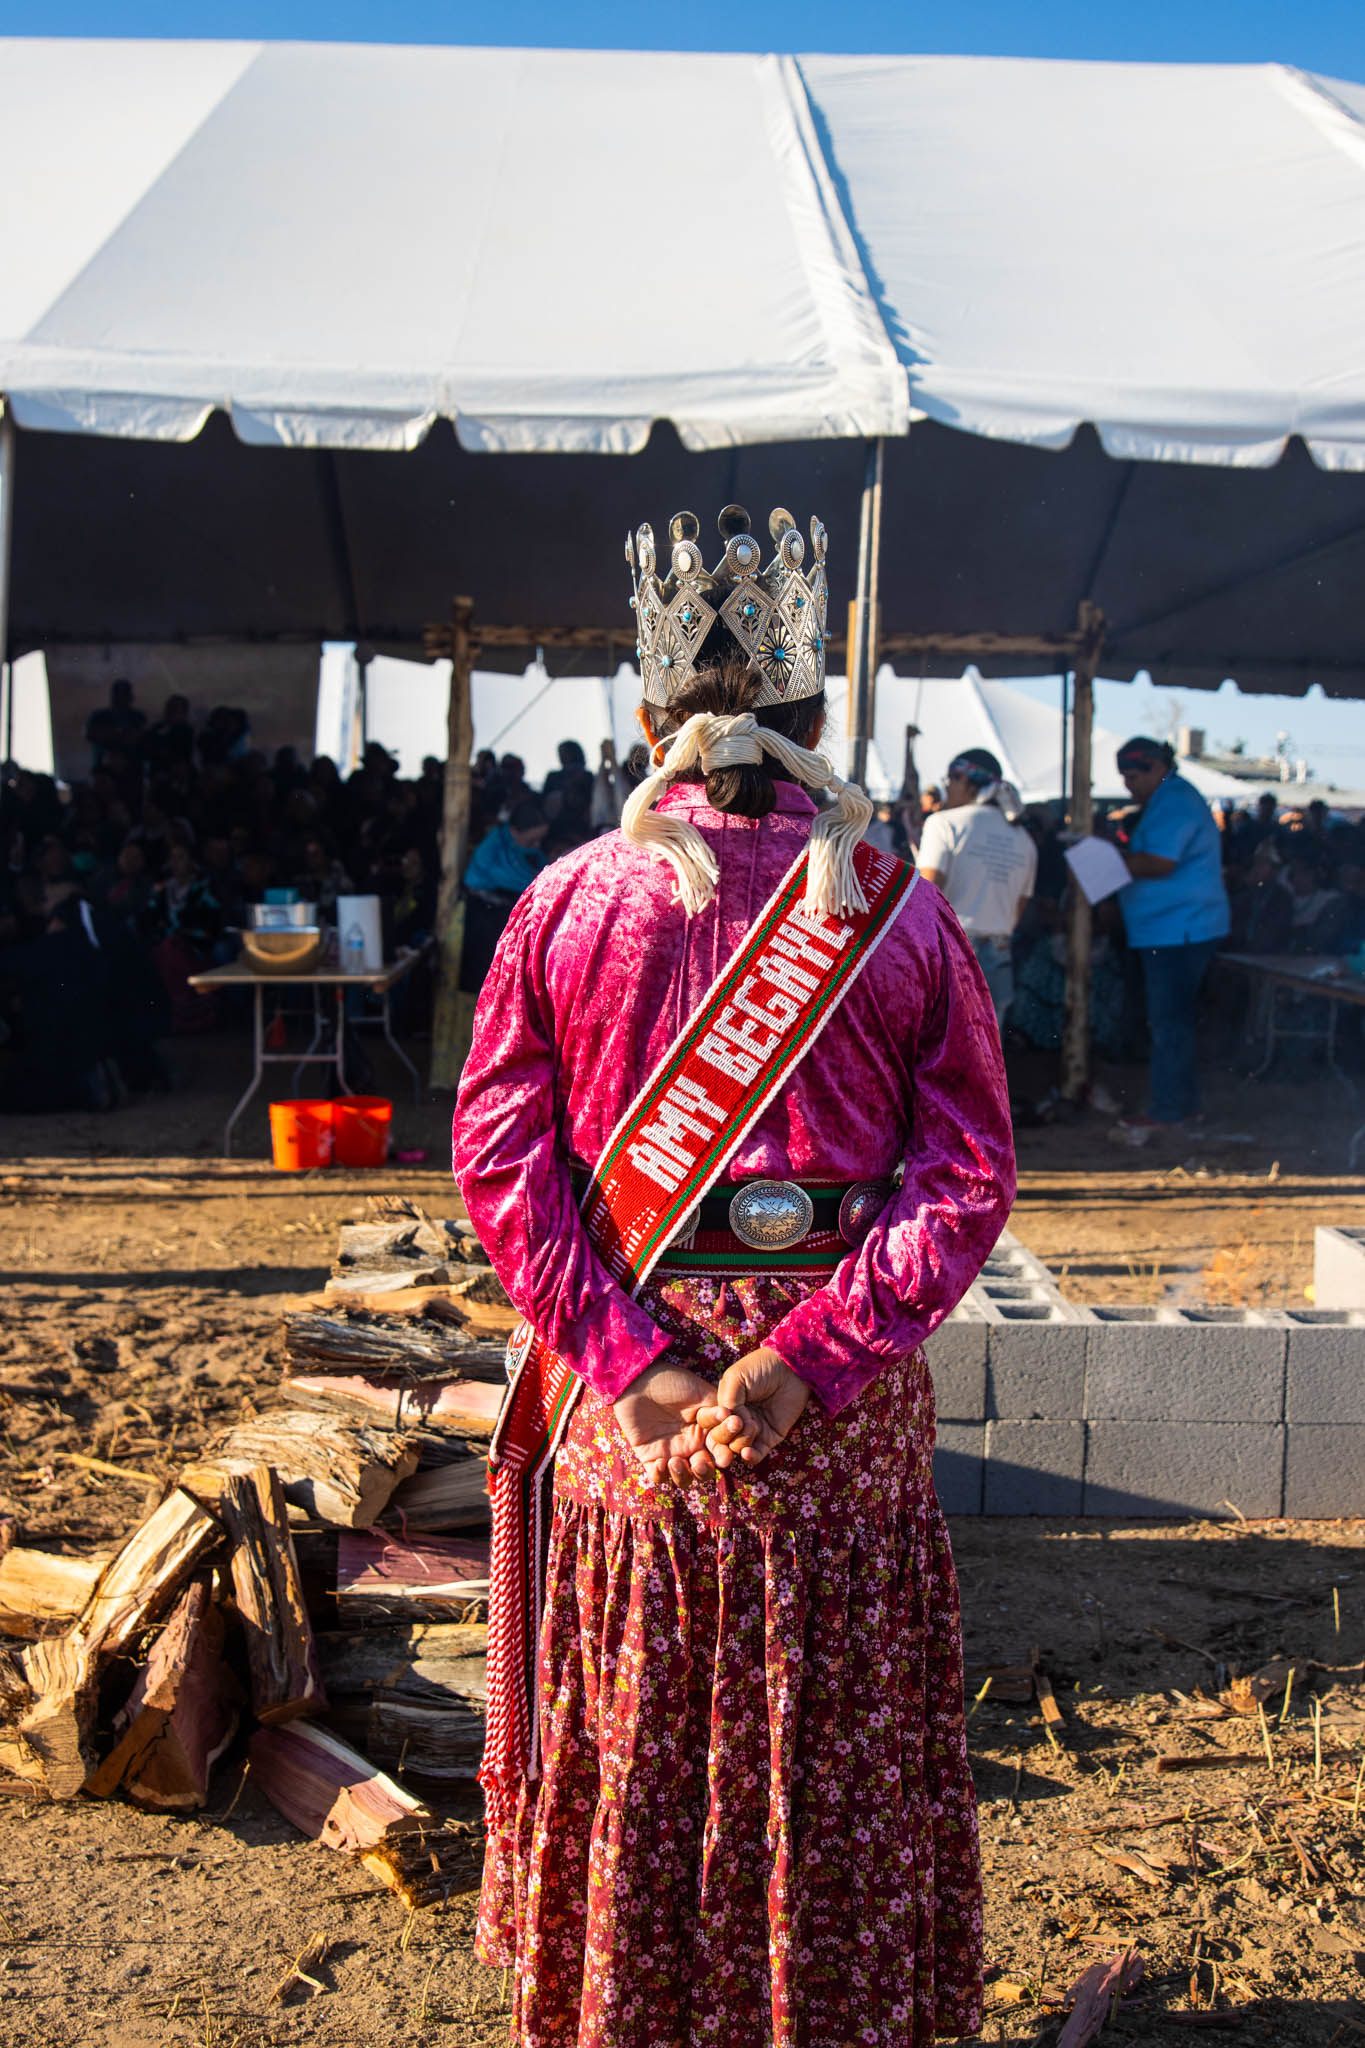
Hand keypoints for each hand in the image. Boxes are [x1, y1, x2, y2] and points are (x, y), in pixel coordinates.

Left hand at [613, 1363, 718, 1486]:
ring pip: (683, 1478)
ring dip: (682, 1476)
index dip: (724, 1456)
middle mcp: (690, 1445)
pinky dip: (661, 1476)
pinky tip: (661, 1463)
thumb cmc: (672, 1382)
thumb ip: (717, 1412)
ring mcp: (670, 1452)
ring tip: (675, 1462)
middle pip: (704, 1471)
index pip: (720, 1451)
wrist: (639, 1378)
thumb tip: (736, 1425)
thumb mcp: (700, 1393)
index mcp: (705, 1431)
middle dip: (704, 1471)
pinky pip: (658, 1477)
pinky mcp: (649, 1456)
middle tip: (700, 1463)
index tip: (725, 1457)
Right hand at [699, 1348, 810, 1467]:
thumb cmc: (761, 1368)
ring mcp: (752, 1430)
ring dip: (741, 1440)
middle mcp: (735, 1419)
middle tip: (738, 1422)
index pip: (709, 1422)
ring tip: (752, 1425)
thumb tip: (725, 1421)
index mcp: (724, 1405)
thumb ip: (726, 1399)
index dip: (712, 1422)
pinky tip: (748, 1452)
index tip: (723, 1414)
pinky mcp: (769, 1438)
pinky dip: (750, 1456)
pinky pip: (756, 1455)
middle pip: (720, 1438)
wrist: (791, 1369)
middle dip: (725, 1434)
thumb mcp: (736, 1378)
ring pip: (736, 1447)